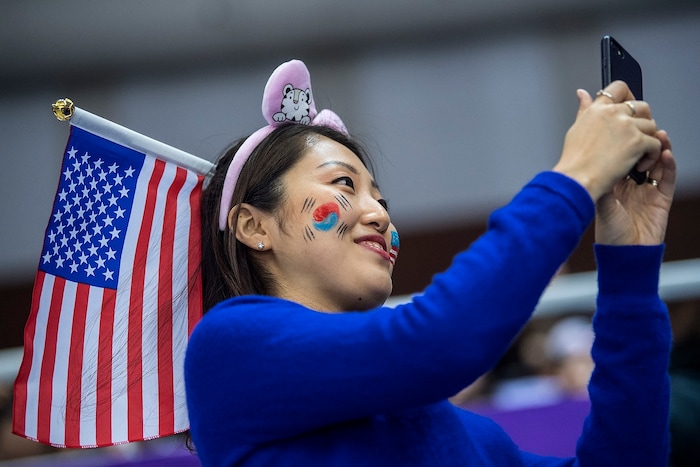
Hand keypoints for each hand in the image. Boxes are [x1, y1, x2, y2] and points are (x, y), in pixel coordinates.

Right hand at [553, 81, 661, 200]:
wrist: (577, 179)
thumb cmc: (574, 161)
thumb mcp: (576, 128)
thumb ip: (584, 109)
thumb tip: (582, 94)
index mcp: (597, 110)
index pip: (619, 89)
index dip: (628, 97)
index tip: (629, 110)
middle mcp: (613, 114)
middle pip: (641, 106)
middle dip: (643, 121)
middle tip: (636, 137)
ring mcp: (626, 126)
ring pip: (651, 126)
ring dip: (647, 141)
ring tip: (636, 156)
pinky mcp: (637, 141)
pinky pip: (655, 144)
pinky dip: (651, 157)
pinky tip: (639, 165)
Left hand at [595, 130, 675, 244]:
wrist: (624, 255)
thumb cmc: (608, 233)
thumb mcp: (600, 204)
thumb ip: (601, 183)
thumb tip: (592, 161)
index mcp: (614, 183)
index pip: (620, 156)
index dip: (623, 142)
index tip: (622, 126)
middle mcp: (631, 183)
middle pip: (640, 155)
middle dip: (643, 140)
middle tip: (643, 126)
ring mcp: (648, 190)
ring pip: (657, 162)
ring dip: (659, 147)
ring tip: (657, 134)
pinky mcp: (662, 198)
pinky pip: (668, 177)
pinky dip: (669, 164)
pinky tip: (666, 153)